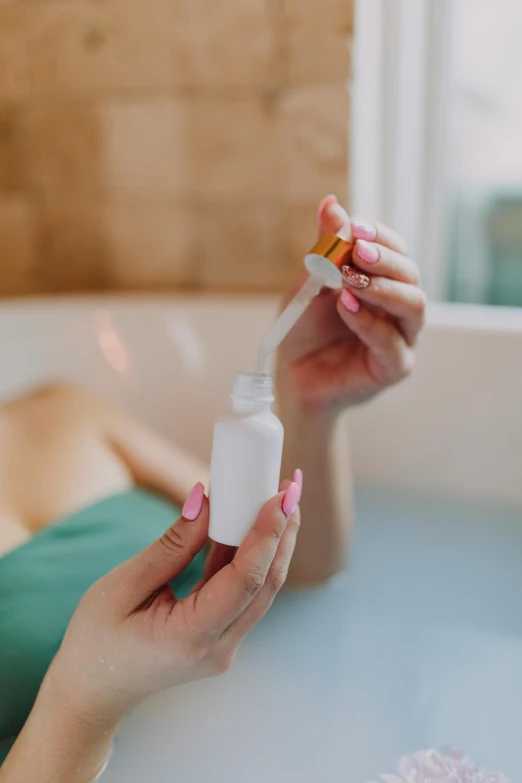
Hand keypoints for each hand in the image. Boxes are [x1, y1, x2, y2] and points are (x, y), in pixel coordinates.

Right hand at [47, 481, 300, 726]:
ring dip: (274, 543)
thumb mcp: (121, 587)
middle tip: (291, 487)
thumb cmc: (96, 640)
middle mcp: (219, 648)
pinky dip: (252, 557)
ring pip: (261, 588)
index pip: (245, 582)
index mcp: (191, 638)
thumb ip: (170, 546)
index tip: (280, 496)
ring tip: (280, 499)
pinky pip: (245, 593)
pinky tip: (252, 525)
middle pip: (266, 584)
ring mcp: (224, 646)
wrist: (94, 690)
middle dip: (283, 532)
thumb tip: (206, 502)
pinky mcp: (221, 637)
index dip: (266, 535)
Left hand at [276, 195, 425, 411]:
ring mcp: (402, 338)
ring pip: (414, 305)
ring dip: (383, 288)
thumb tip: (331, 203)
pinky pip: (394, 343)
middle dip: (384, 258)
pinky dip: (370, 322)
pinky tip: (346, 307)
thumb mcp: (309, 283)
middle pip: (411, 274)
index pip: (396, 251)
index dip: (380, 236)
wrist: (293, 376)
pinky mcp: (395, 367)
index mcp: (384, 282)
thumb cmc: (305, 329)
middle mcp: (399, 307)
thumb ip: (325, 249)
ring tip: (349, 281)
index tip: (355, 227)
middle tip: (357, 252)